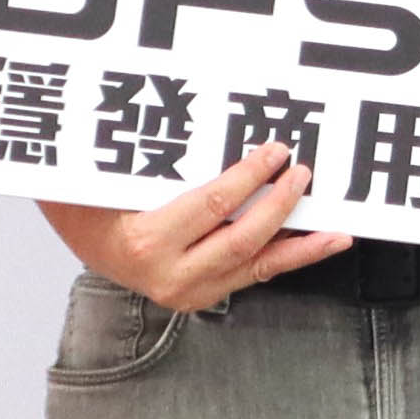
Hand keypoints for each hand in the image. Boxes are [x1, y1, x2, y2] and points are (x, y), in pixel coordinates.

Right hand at [48, 143, 348, 310]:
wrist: (81, 240)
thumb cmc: (95, 200)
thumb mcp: (116, 175)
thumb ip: (156, 158)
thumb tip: (207, 123)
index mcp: (149, 242)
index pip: (214, 206)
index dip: (250, 177)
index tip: (275, 151)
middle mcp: (172, 276)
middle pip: (243, 239)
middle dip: (280, 205)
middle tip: (304, 173)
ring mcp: (191, 292)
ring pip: (258, 266)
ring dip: (302, 246)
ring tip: (338, 231)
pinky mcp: (205, 295)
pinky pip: (254, 274)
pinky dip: (288, 257)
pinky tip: (317, 244)